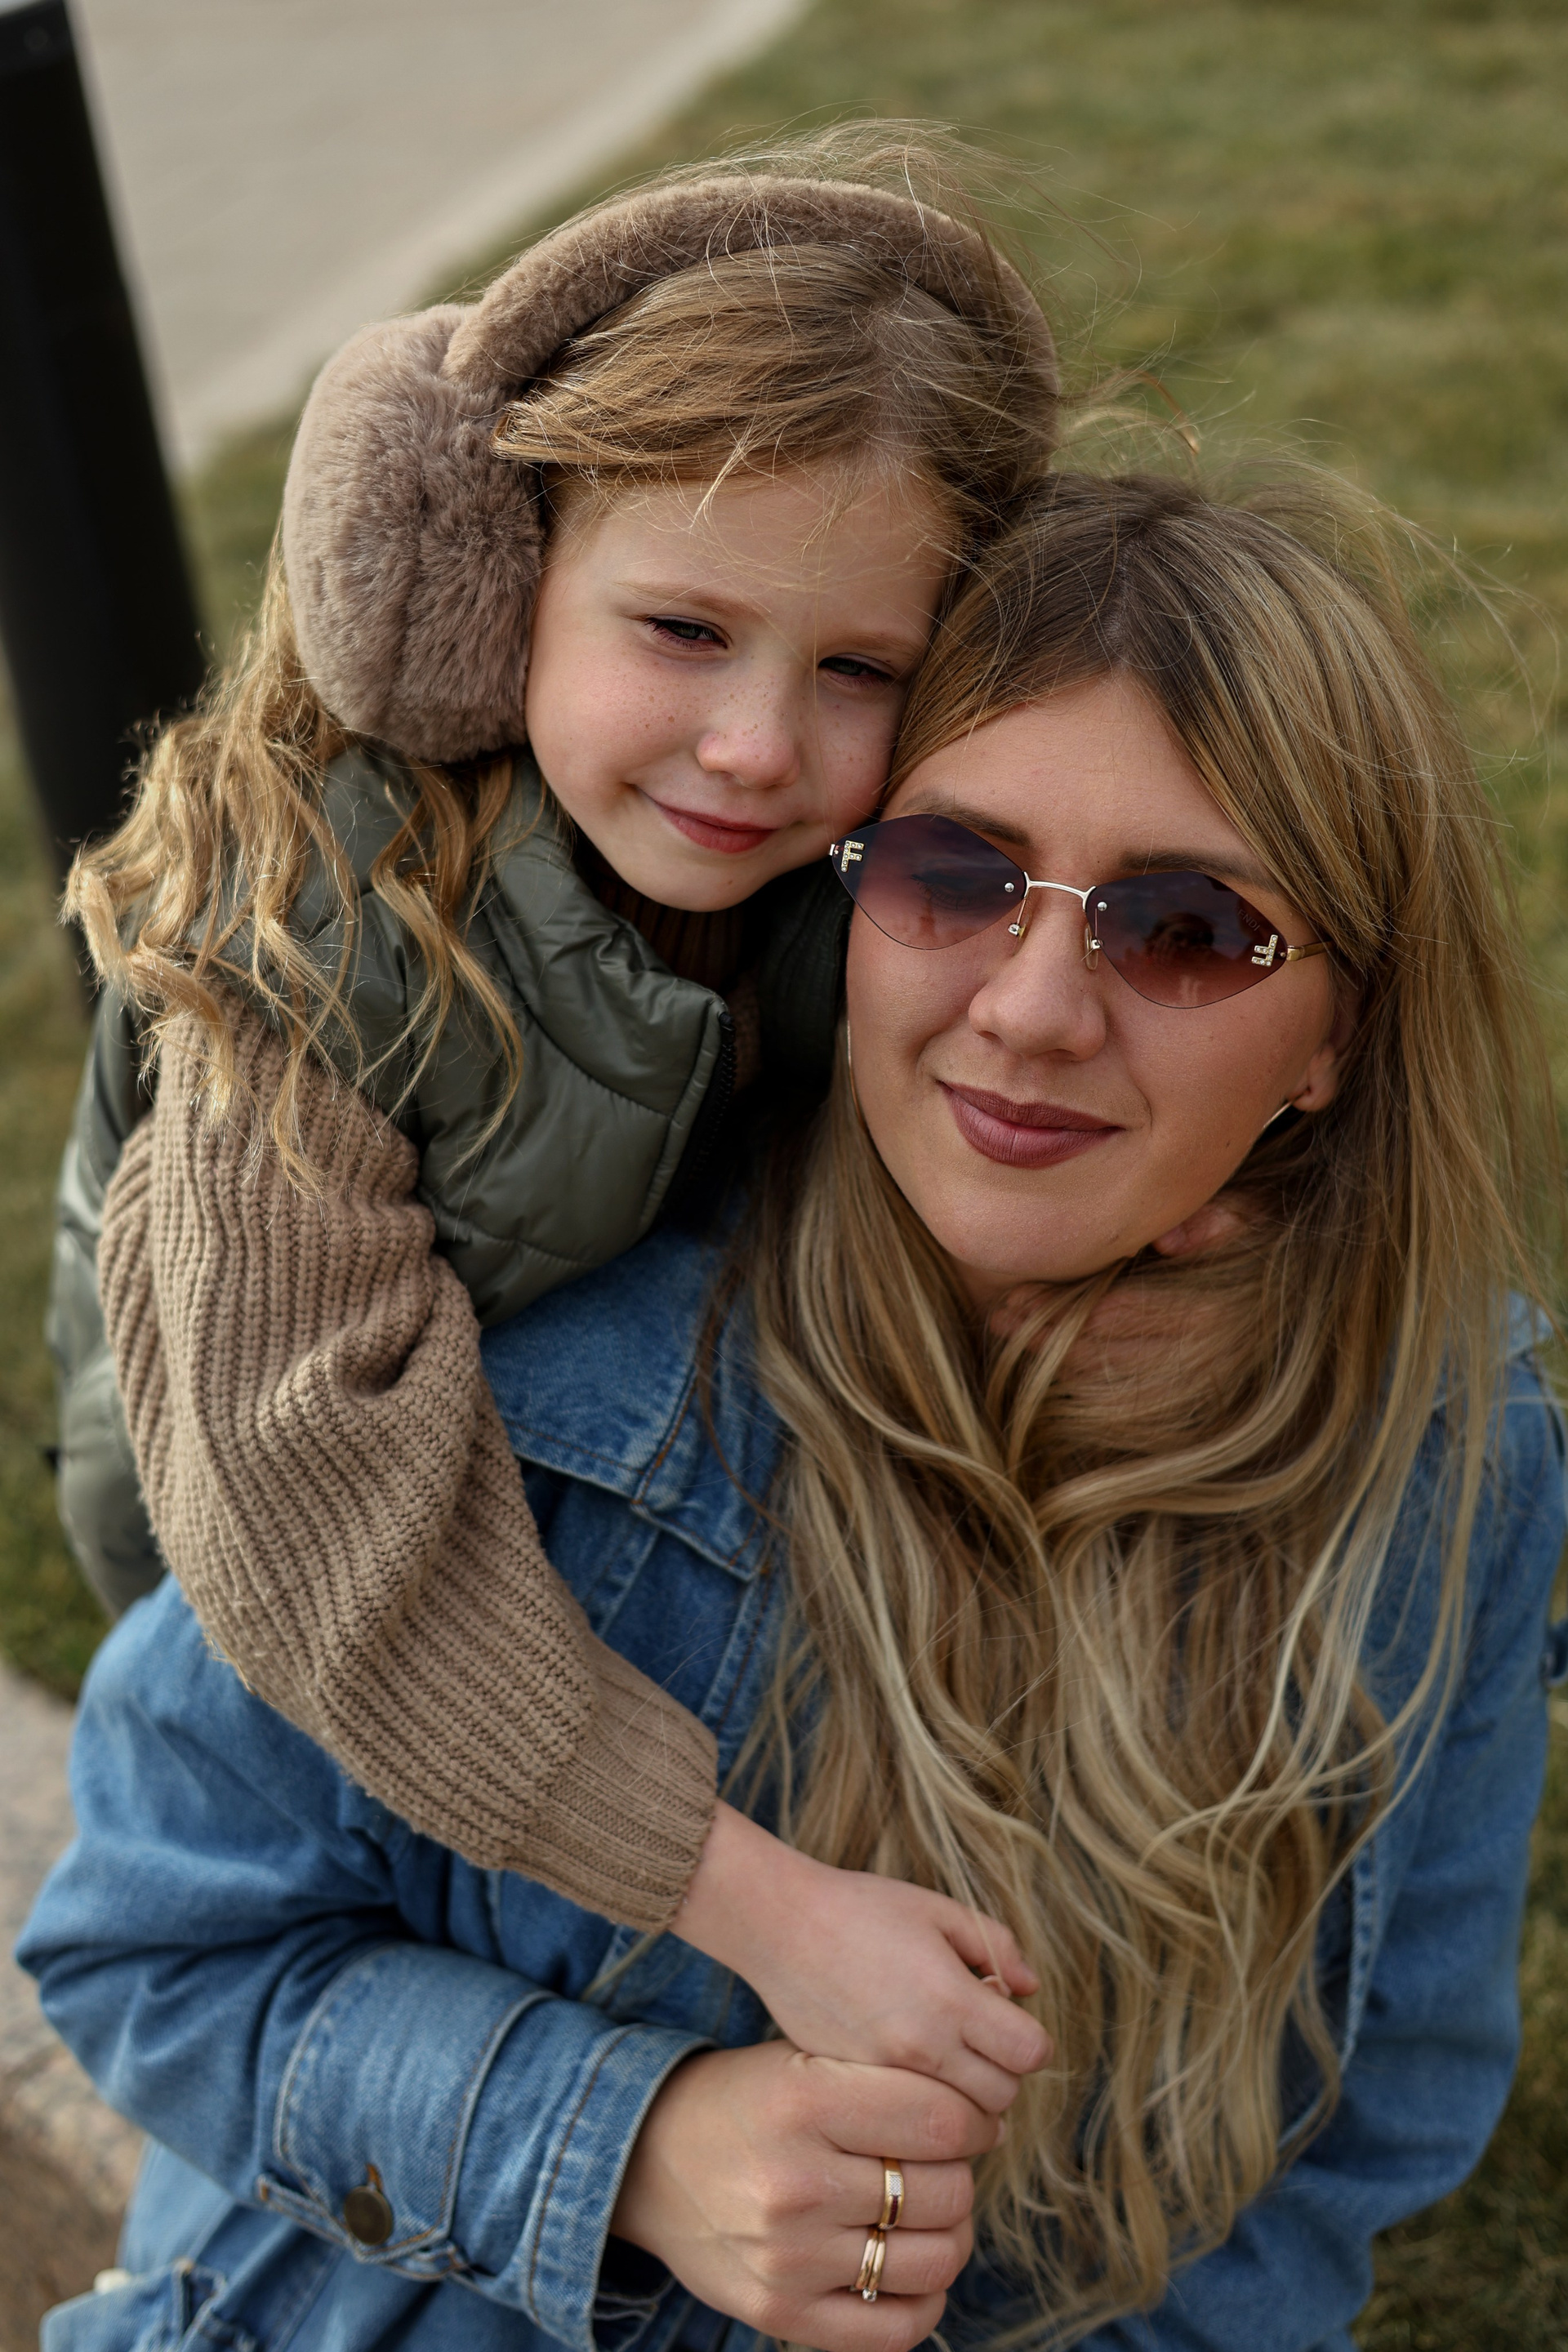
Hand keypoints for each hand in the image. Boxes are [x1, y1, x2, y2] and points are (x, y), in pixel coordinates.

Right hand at [612, 2040, 997, 2351]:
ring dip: (951, 2235)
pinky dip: (925, 2301)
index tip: (975, 2119)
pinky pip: (896, 2329)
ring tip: (932, 2213)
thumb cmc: (744, 2100)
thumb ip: (882, 2078)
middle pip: (945, 2191)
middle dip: (961, 2174)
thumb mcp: (801, 2056)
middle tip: (946, 2163)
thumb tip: (979, 2114)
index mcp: (803, 2100)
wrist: (647, 2161)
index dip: (977, 2119)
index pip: (941, 2118)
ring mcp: (789, 2259)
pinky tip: (913, 2268)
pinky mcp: (781, 2314)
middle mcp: (796, 2183)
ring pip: (934, 2261)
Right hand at [672, 1805, 1048, 2110]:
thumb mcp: (938, 1909)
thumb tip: (1029, 1988)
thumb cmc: (862, 1907)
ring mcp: (884, 2074)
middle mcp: (922, 2046)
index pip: (1029, 2053)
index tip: (1007, 2021)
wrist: (781, 1923)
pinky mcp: (853, 2086)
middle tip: (979, 2041)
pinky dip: (918, 2108)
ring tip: (946, 2060)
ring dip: (963, 2098)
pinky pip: (906, 2121)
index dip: (1029, 2039)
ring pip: (955, 2120)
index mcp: (950, 1998)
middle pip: (1000, 2098)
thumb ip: (996, 1945)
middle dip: (1001, 2073)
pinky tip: (907, 2074)